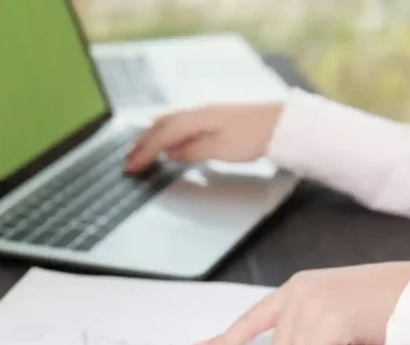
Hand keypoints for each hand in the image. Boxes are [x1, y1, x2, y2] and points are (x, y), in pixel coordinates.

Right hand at [124, 103, 283, 172]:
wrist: (282, 125)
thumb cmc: (254, 136)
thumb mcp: (221, 149)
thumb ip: (193, 151)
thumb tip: (170, 153)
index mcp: (197, 119)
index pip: (162, 136)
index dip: (144, 153)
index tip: (130, 167)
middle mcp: (198, 113)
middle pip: (161, 127)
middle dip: (142, 144)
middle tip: (127, 159)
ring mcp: (206, 115)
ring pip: (169, 123)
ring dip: (152, 137)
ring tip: (139, 149)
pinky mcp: (214, 119)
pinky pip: (181, 124)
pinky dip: (166, 133)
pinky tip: (169, 141)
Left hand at [192, 262, 409, 344]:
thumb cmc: (385, 307)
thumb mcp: (336, 310)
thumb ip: (306, 329)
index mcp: (296, 288)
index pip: (252, 319)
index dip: (226, 340)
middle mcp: (296, 293)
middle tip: (344, 340)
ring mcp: (308, 306)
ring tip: (353, 338)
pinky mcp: (323, 322)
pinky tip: (356, 343)